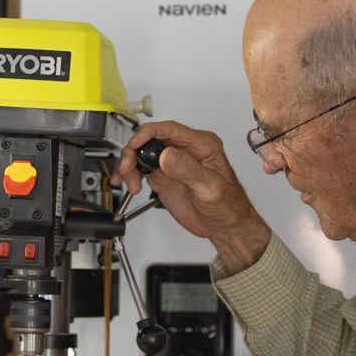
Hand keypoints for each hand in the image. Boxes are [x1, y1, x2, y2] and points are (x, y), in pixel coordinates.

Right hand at [111, 121, 270, 271]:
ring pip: (142, 154)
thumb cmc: (228, 206)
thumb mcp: (211, 188)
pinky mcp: (164, 177)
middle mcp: (185, 150)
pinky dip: (130, 174)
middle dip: (133, 151)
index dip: (147, 134)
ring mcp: (172, 163)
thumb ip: (188, 170)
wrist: (226, 227)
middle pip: (150, 139)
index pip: (169, 129)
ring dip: (129, 164)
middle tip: (127, 169)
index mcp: (201, 145)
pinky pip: (141, 169)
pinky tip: (127, 183)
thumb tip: (166, 155)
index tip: (134, 145)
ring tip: (128, 181)